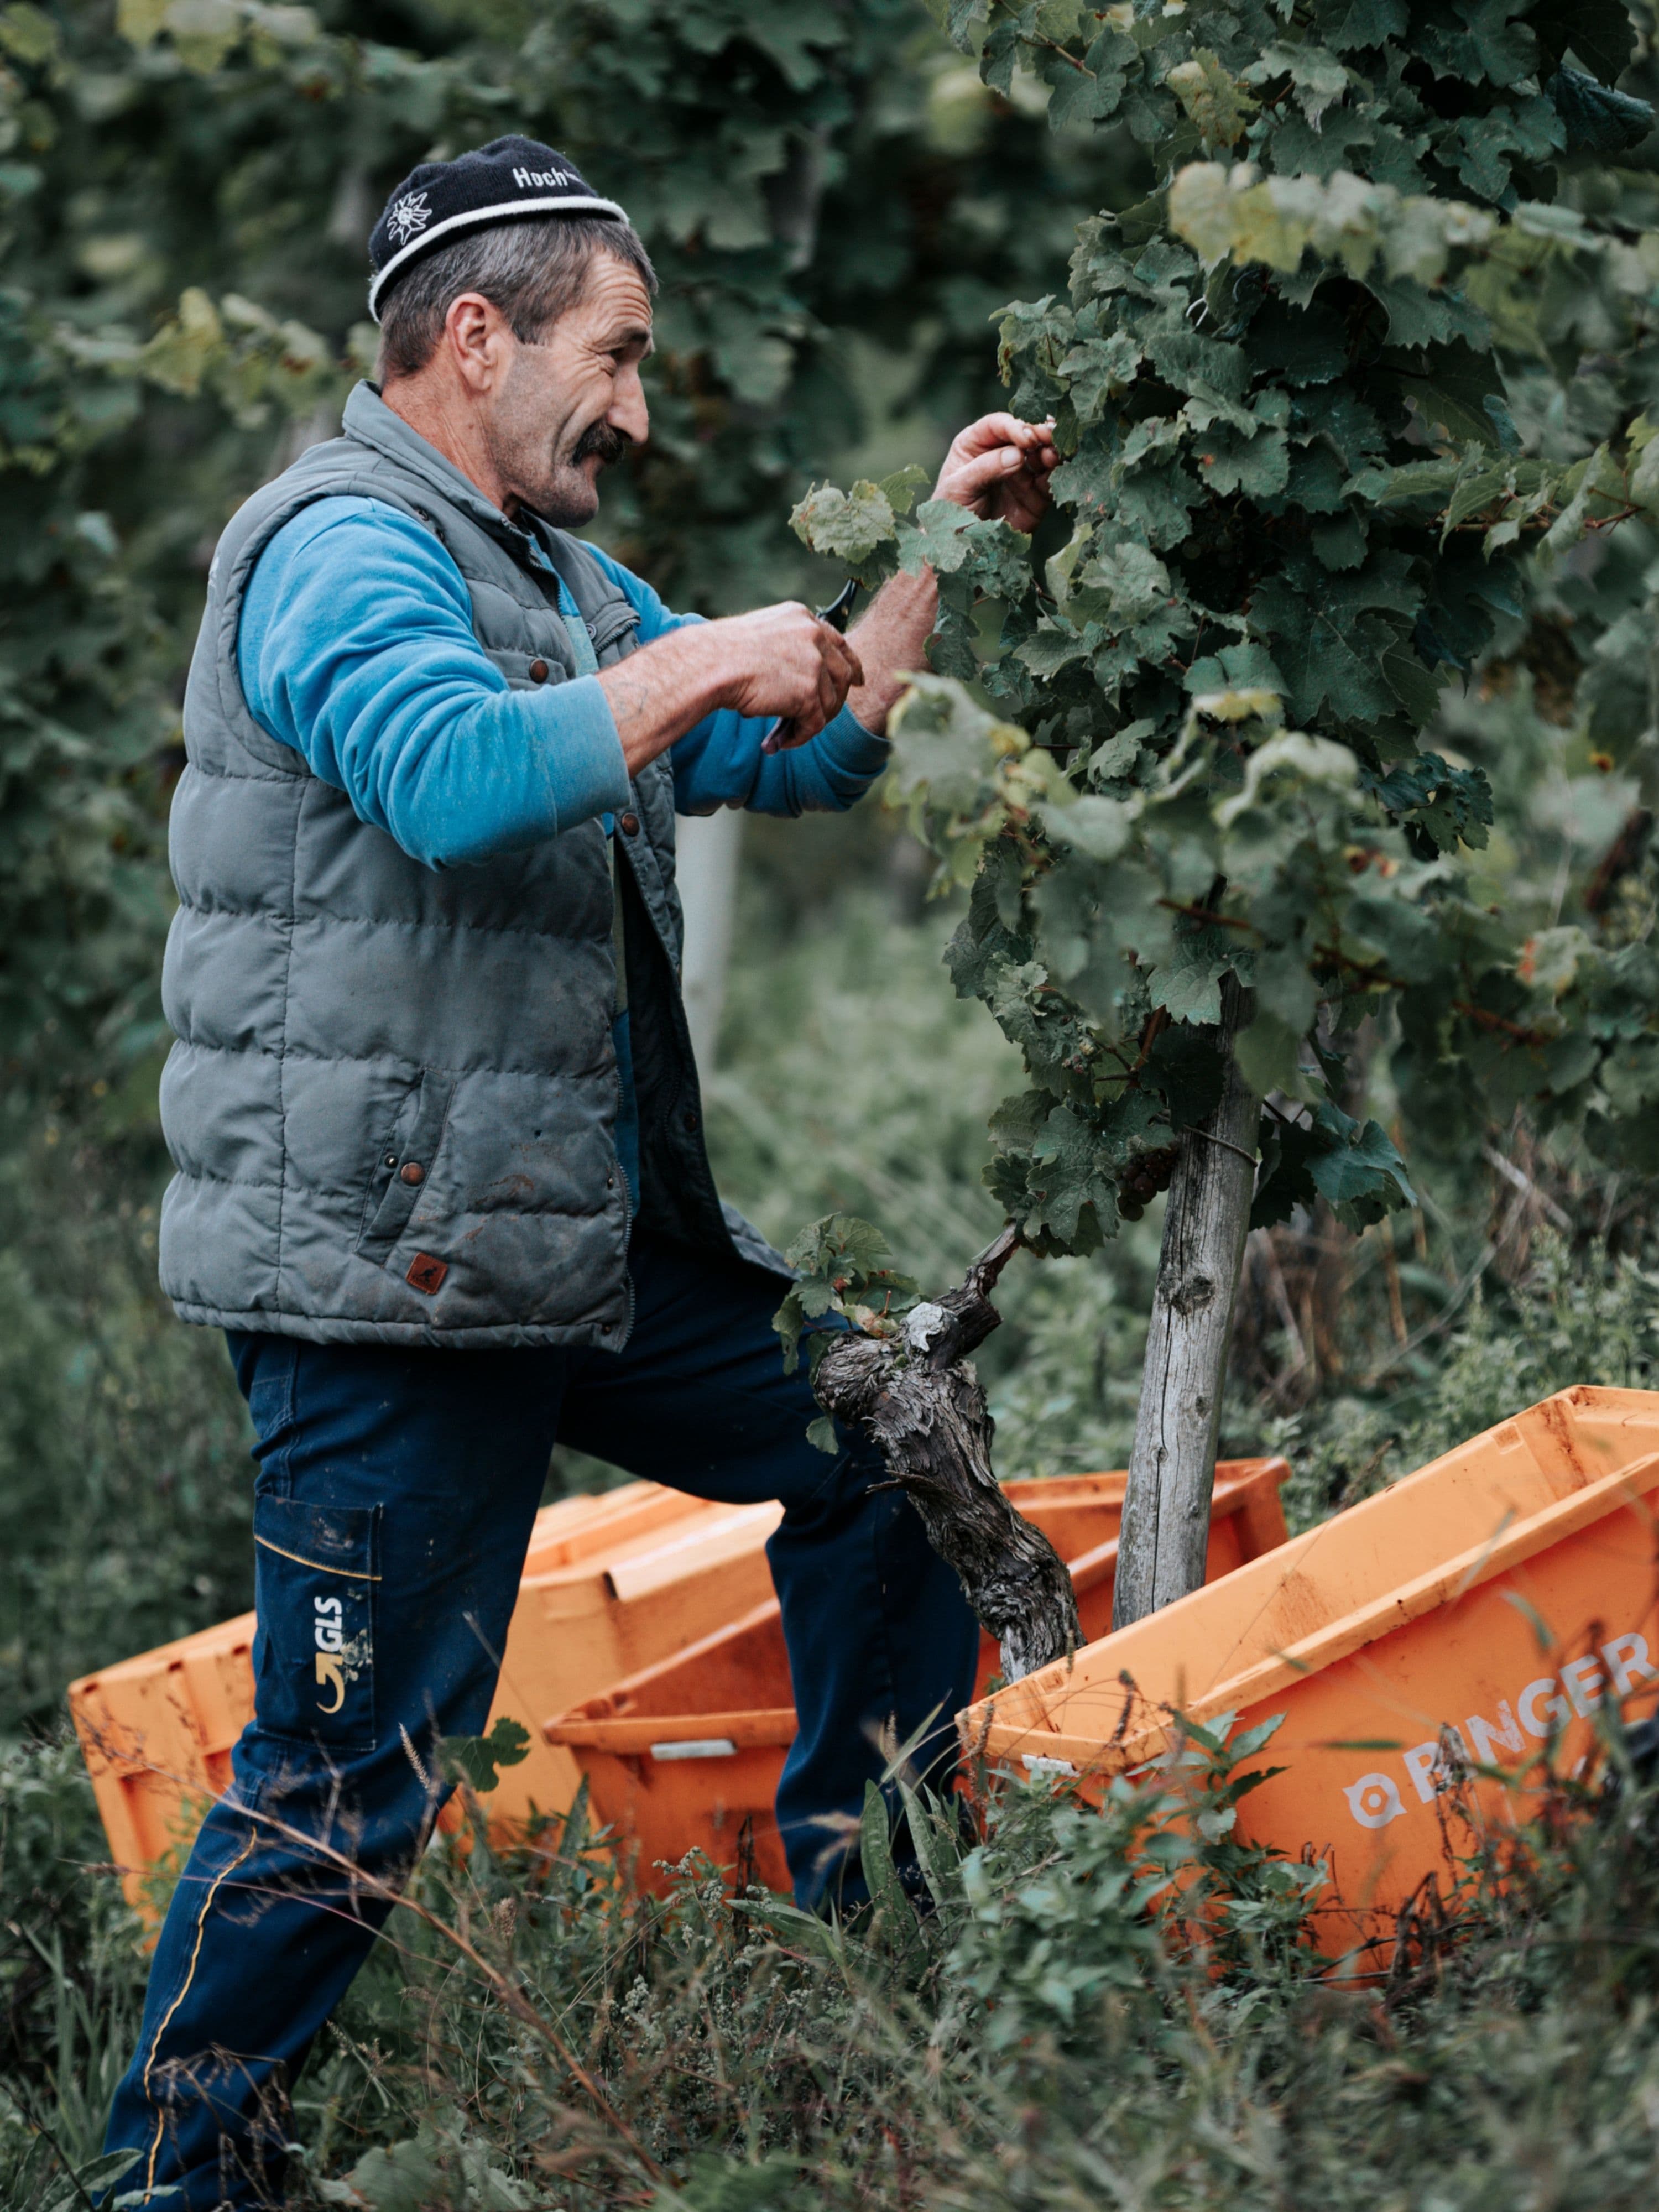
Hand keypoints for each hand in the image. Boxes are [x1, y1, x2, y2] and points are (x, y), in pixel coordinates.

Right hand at [701, 600, 864, 748]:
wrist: (710, 664)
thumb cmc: (720, 653)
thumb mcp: (760, 635)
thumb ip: (786, 648)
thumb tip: (795, 675)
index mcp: (802, 618)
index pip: (839, 642)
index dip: (850, 664)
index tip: (857, 681)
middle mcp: (813, 637)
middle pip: (842, 674)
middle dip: (834, 700)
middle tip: (821, 718)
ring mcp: (814, 664)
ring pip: (829, 703)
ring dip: (808, 722)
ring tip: (785, 735)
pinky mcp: (809, 693)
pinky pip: (814, 723)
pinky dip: (798, 737)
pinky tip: (779, 743)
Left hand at [933, 411, 1058, 532]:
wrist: (959, 548)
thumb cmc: (950, 512)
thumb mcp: (960, 487)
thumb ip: (985, 468)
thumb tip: (1017, 455)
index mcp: (976, 444)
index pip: (998, 426)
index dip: (1015, 427)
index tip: (1027, 438)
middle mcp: (1001, 454)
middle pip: (1025, 435)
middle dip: (1039, 434)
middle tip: (1051, 436)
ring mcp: (1020, 474)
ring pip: (1041, 455)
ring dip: (1051, 452)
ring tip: (1054, 455)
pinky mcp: (1034, 496)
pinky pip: (1048, 482)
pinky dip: (1056, 476)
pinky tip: (1058, 472)